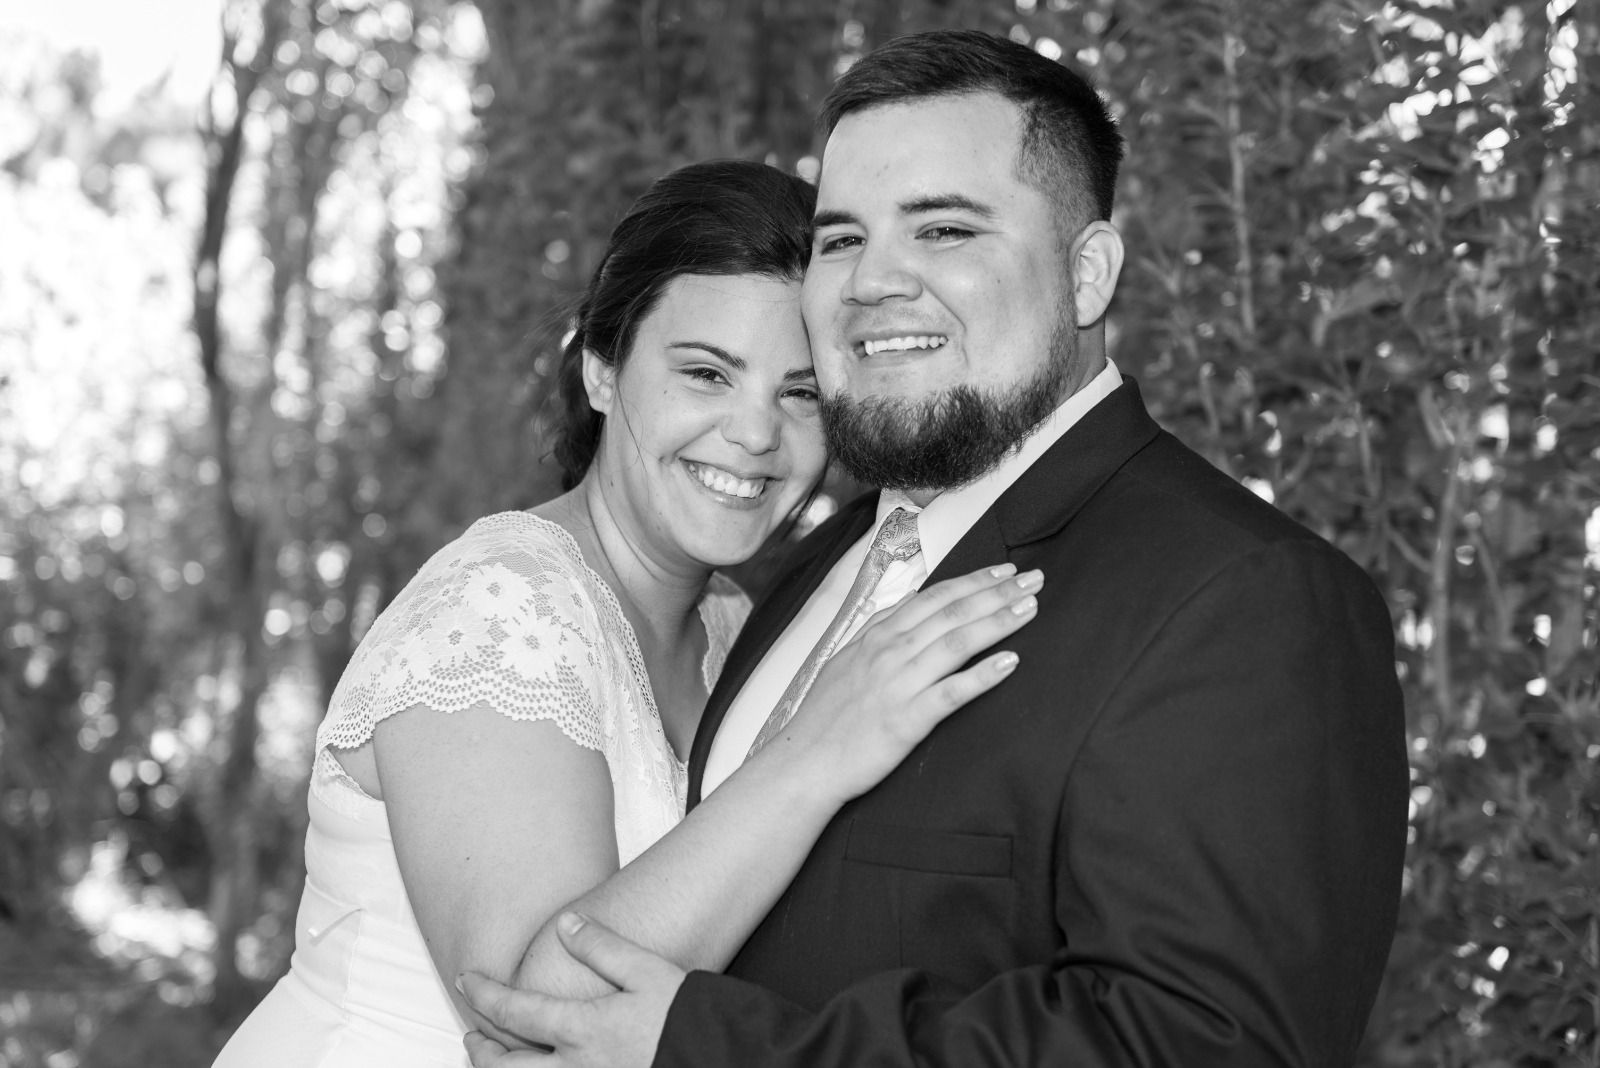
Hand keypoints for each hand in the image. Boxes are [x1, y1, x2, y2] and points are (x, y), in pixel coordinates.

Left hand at [461, 912, 683, 1067]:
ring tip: (495, 1061)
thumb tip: (565, 924)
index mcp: (583, 1030)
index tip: (468, 981)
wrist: (726, 1060)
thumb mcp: (648, 971)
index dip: (485, 995)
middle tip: (471, 1035)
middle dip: (481, 1052)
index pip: (515, 1012)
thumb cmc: (688, 1018)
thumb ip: (602, 947)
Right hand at [772, 563, 1040, 800]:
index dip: (973, 581)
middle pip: (952, 612)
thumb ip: (879, 629)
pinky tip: (1010, 663)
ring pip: (956, 643)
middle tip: (1035, 580)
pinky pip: (951, 693)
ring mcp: (898, 684)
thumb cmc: (826, 716)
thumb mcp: (847, 659)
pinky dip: (982, 675)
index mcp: (877, 636)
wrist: (805, 763)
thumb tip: (909, 601)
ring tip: (1030, 609)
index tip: (1005, 571)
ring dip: (997, 622)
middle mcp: (889, 652)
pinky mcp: (906, 720)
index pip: (933, 597)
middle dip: (997, 593)